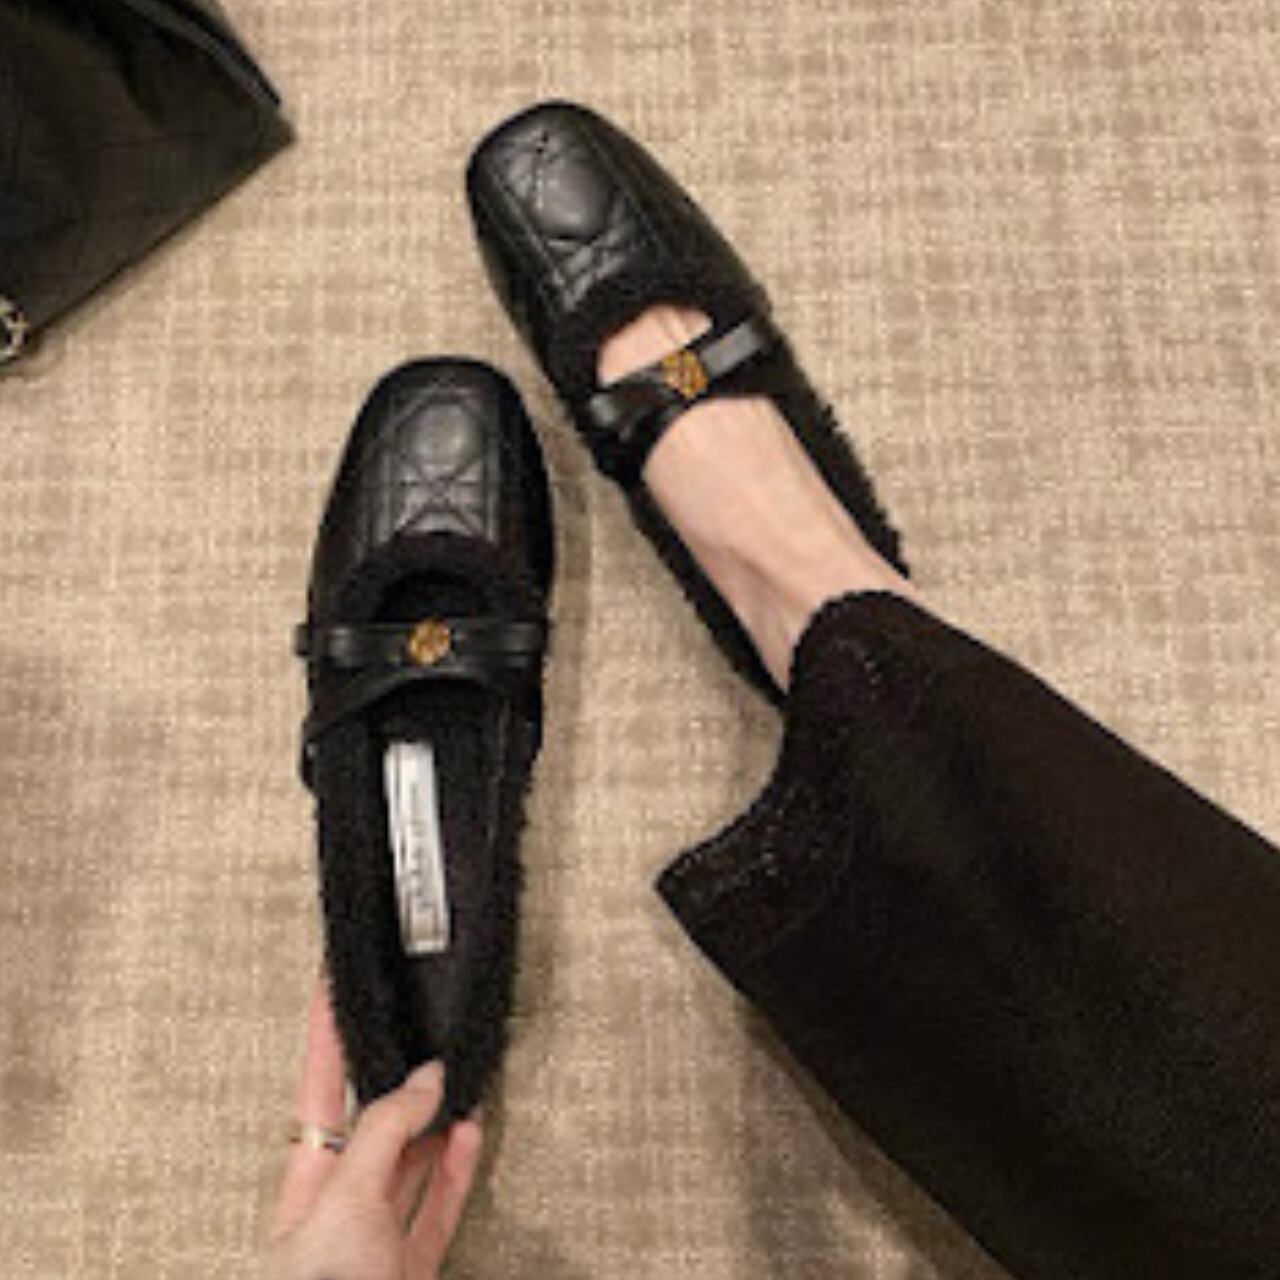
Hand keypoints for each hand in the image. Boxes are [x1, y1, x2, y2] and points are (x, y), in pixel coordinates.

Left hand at [268, 981, 482, 1279]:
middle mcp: (338, 1203)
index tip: (332, 984)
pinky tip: (471, 1131)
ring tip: (459, 1074)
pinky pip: (439, 1202)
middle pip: (369, 1119)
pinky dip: (460, 1165)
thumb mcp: (345, 1197)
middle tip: (415, 1024)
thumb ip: (387, 1131)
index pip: (317, 1087)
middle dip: (392, 1074)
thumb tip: (426, 1079)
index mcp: (304, 1180)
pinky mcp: (411, 1264)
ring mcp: (376, 1235)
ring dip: (437, 1116)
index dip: (325, 1034)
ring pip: (412, 1158)